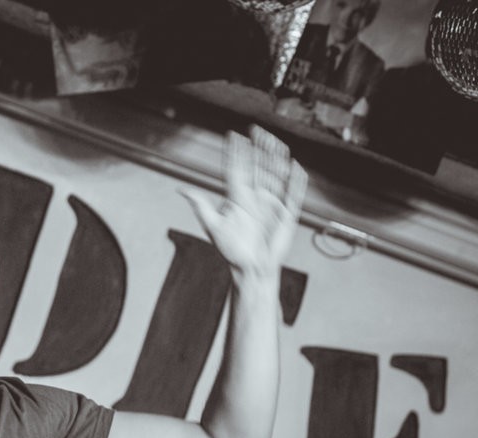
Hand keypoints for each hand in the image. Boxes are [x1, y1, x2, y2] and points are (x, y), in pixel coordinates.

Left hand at [181, 126, 306, 281]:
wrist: (251, 268)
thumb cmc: (231, 250)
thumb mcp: (212, 226)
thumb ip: (200, 205)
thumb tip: (181, 189)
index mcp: (238, 198)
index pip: (238, 169)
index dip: (236, 152)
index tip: (234, 135)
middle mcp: (255, 197)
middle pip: (258, 167)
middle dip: (257, 148)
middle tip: (255, 129)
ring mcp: (272, 204)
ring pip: (275, 175)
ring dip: (275, 158)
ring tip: (273, 140)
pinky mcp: (286, 214)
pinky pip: (293, 194)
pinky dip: (296, 181)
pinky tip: (295, 166)